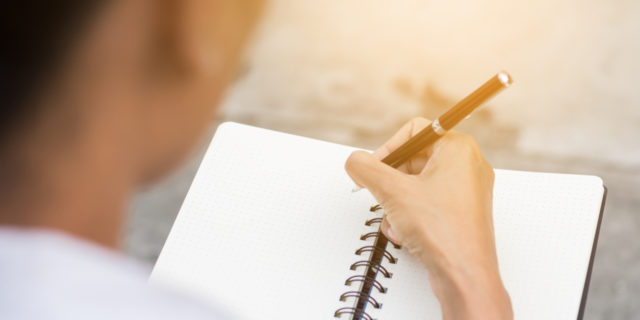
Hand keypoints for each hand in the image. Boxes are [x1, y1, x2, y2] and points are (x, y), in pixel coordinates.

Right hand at [345, 117, 511, 319]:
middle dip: (391, 181)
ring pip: (417, 185)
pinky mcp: (461, 215)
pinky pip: (427, 204)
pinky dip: (410, 217)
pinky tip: (405, 234)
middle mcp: (467, 166)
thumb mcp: (392, 192)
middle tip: (381, 194)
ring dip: (397, 203)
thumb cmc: (442, 232)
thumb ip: (366, 169)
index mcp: (459, 149)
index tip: (373, 167)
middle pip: (414, 159)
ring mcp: (466, 192)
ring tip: (395, 220)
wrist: (465, 276)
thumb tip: (355, 162)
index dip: (388, 148)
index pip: (415, 131)